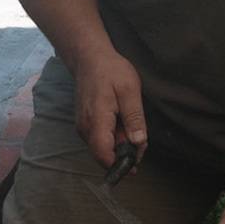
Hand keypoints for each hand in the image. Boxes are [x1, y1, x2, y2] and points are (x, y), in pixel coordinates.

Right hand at [72, 50, 147, 169]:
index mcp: (97, 119)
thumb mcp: (130, 90)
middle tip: (141, 141)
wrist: (90, 59)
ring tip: (132, 128)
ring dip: (119, 146)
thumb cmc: (110, 71)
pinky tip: (122, 125)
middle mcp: (85, 127)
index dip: (120, 164)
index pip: (103, 154)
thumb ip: (134, 118)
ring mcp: (83, 127)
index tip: (136, 162)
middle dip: (124, 155)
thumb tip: (138, 142)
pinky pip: (99, 140)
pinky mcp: (84, 125)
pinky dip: (113, 139)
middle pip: (104, 155)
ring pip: (102, 149)